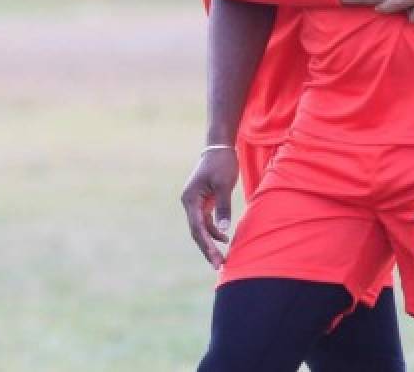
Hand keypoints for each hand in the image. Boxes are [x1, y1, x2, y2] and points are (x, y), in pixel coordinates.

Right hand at [180, 148, 238, 268]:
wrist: (219, 147)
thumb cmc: (222, 163)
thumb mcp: (224, 185)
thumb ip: (223, 208)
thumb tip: (223, 231)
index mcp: (190, 199)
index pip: (197, 228)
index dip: (206, 246)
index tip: (216, 260)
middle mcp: (189, 203)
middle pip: (197, 232)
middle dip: (207, 249)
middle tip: (218, 266)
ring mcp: (195, 203)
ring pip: (201, 228)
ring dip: (211, 242)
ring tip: (223, 257)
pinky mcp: (202, 201)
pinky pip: (206, 221)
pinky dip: (214, 230)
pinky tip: (224, 238)